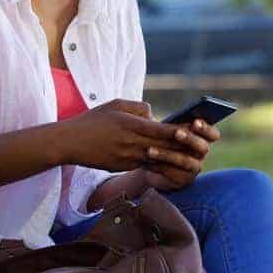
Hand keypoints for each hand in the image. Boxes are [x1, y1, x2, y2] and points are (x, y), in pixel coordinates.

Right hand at [59, 99, 201, 172]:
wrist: (70, 142)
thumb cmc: (93, 119)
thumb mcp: (115, 105)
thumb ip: (138, 108)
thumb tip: (155, 115)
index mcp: (130, 125)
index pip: (162, 130)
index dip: (181, 131)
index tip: (196, 129)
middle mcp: (131, 144)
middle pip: (164, 147)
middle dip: (183, 147)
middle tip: (202, 146)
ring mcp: (127, 158)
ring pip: (157, 160)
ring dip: (174, 160)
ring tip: (191, 158)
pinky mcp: (122, 167)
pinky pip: (145, 166)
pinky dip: (159, 165)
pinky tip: (170, 164)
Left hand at [143, 118, 220, 190]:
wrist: (153, 164)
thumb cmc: (162, 140)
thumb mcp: (166, 129)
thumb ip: (170, 123)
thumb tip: (154, 109)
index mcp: (202, 137)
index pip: (213, 134)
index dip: (206, 129)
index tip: (195, 122)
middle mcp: (201, 153)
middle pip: (203, 147)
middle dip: (190, 139)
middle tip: (177, 133)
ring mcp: (194, 168)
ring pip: (185, 161)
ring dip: (167, 154)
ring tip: (150, 150)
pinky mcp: (183, 180)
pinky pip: (173, 173)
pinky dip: (159, 167)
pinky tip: (146, 163)